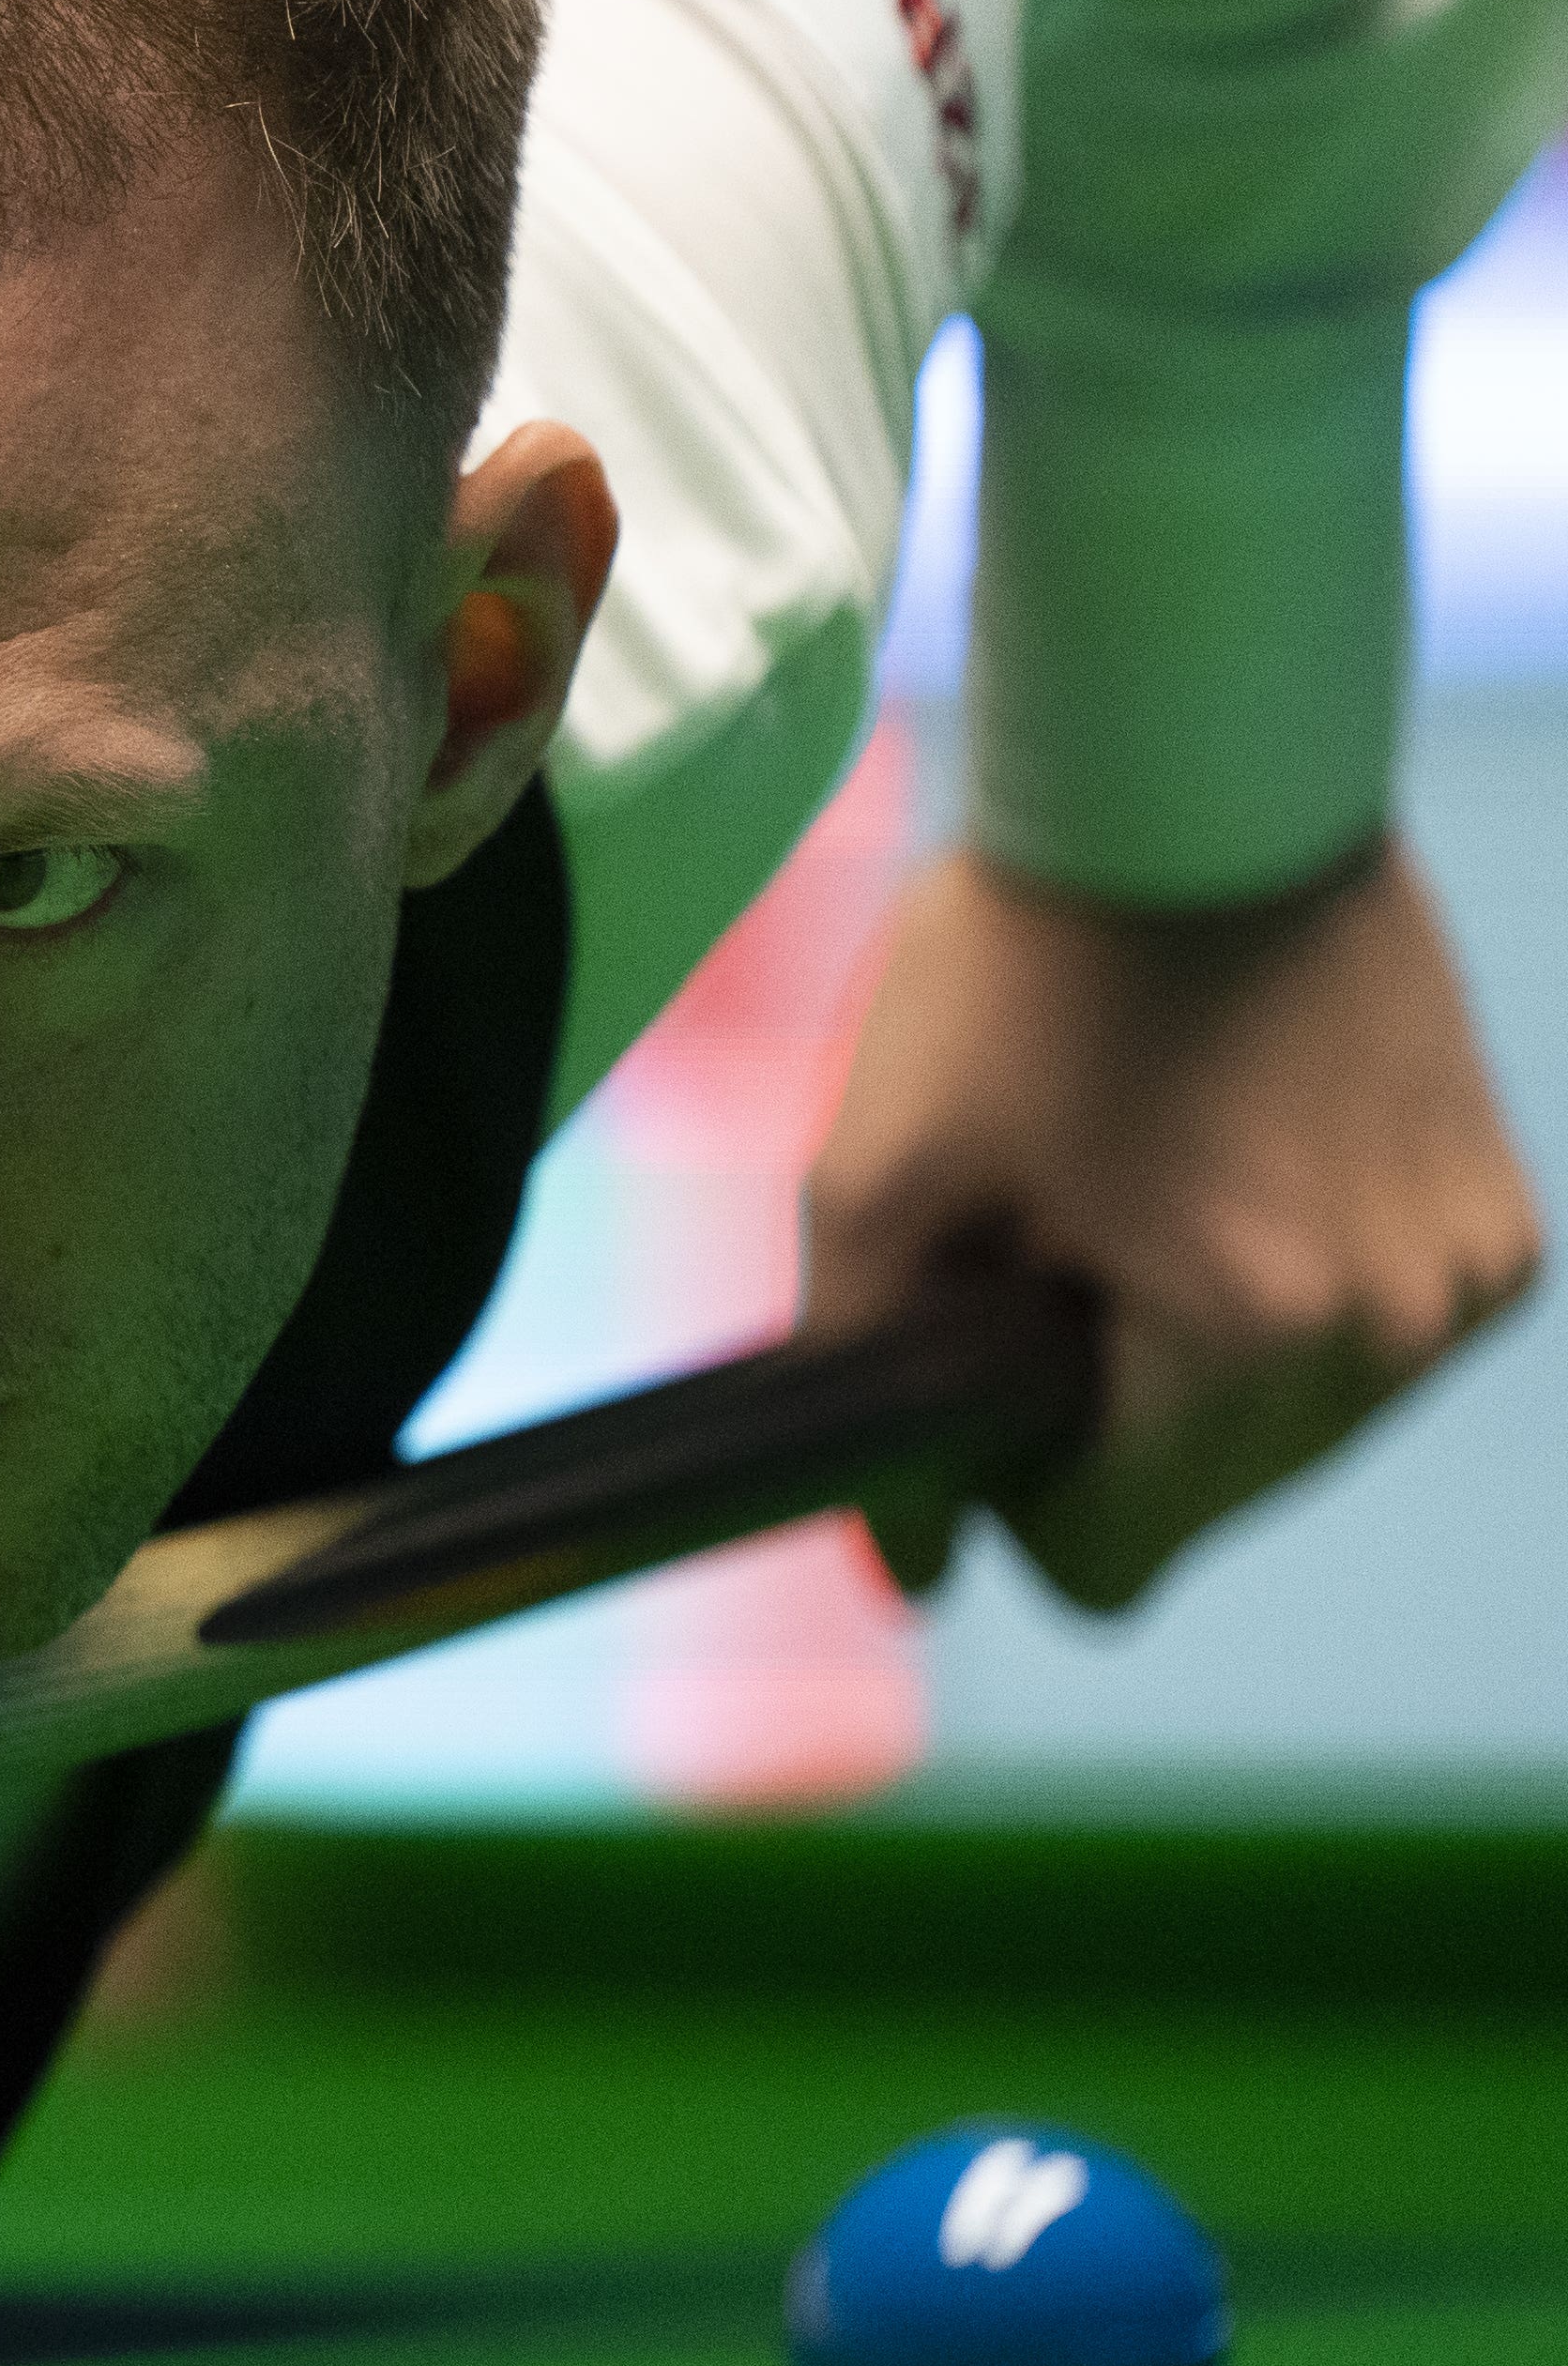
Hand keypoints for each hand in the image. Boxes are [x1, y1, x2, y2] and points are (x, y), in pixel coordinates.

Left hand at [803, 836, 1539, 1609]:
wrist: (1199, 792)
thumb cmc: (1018, 975)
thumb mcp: (875, 1178)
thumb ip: (861, 1382)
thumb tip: (906, 1573)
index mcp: (1250, 1336)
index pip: (1114, 1555)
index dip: (1013, 1497)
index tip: (979, 1381)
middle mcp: (1396, 1329)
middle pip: (1205, 1498)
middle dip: (1108, 1414)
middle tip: (1053, 1239)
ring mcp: (1472, 1276)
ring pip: (1290, 1431)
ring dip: (1200, 1361)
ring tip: (1140, 1189)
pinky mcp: (1505, 1220)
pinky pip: (1367, 1338)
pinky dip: (1287, 1300)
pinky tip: (1223, 1170)